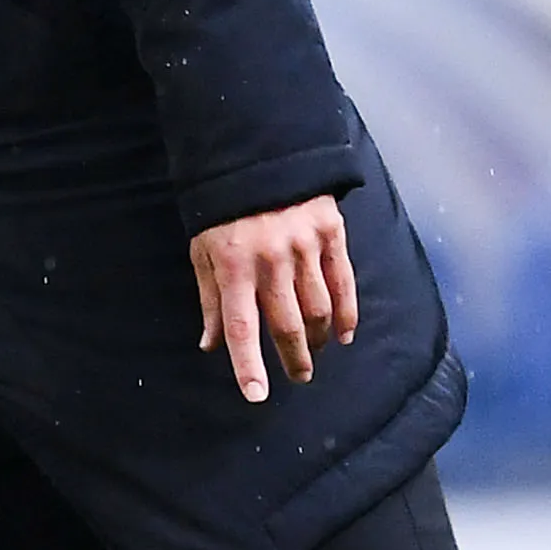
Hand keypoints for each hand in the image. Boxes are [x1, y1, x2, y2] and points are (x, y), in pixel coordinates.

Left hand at [189, 193, 358, 403]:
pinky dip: (347, 314)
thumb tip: (210, 346)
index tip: (256, 395)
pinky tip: (344, 334)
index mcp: (233, 266)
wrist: (259, 154)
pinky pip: (344, 283)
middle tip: (298, 377)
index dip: (248, 365)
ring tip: (313, 353)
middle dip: (294, 360)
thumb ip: (209, 301)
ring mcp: (305, 246)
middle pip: (288, 326)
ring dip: (318, 339)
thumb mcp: (203, 251)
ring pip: (319, 309)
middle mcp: (271, 260)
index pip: (241, 327)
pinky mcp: (331, 233)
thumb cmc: (223, 210)